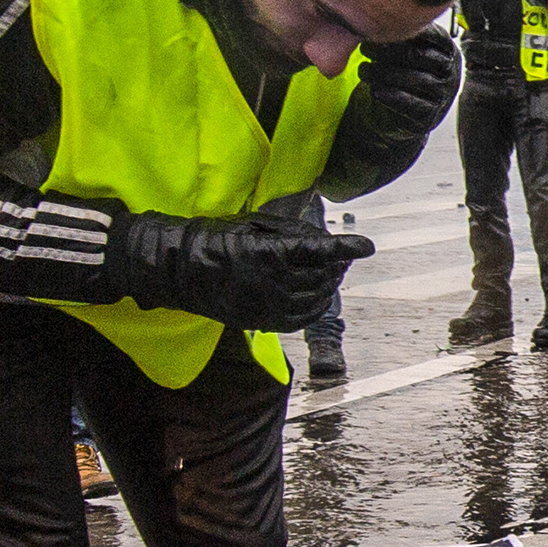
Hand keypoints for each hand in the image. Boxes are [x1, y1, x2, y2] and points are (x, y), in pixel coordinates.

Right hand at [98, 190, 355, 330]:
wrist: (181, 269)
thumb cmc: (216, 238)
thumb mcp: (253, 225)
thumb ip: (290, 233)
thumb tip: (323, 240)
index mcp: (267, 253)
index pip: (316, 251)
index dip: (344, 247)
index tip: (366, 246)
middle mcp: (270, 283)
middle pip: (321, 276)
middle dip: (338, 265)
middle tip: (343, 256)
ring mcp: (266, 305)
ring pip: (314, 299)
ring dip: (329, 286)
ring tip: (332, 273)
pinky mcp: (262, 321)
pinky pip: (301, 319)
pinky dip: (317, 308)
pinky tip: (319, 297)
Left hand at [357, 26, 462, 138]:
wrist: (413, 112)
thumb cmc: (409, 73)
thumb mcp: (413, 51)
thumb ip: (404, 36)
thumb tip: (377, 23)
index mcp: (449, 51)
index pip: (432, 34)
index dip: (405, 30)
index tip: (379, 29)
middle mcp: (450, 73)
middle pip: (417, 55)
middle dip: (386, 50)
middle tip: (364, 48)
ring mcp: (443, 96)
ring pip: (412, 79)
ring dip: (382, 73)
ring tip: (363, 70)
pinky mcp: (430, 116)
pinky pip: (410, 104)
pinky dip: (390, 96)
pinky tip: (375, 90)